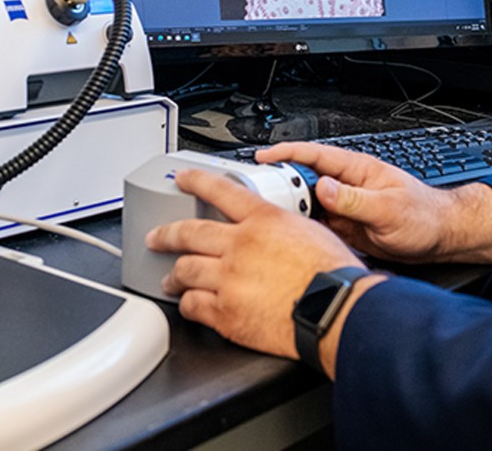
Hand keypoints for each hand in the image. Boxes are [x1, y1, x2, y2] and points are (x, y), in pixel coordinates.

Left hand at [145, 168, 364, 359]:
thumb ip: (280, 228)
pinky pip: (193, 306)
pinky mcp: (226, 313)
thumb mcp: (309, 231)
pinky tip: (187, 306)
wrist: (335, 310)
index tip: (182, 179)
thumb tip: (272, 232)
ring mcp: (229, 279)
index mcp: (263, 220)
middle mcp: (240, 245)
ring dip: (173, 275)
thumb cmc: (332, 274)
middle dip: (165, 235)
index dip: (195, 181)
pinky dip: (187, 305)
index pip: (220, 190)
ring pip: (184, 271)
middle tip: (156, 237)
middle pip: (188, 233)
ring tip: (169, 280)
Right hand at [255, 143, 491, 264]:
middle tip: (258, 198)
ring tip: (270, 221)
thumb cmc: (423, 216)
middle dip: (280, 186)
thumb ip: (355, 199)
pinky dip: (303, 231)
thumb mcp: (389, 208)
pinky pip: (317, 226)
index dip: (286, 153)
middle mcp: (346, 186)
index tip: (263, 156)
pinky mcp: (344, 227)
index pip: (315, 155)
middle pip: (304, 180)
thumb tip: (324, 188)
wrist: (439, 238)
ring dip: (291, 212)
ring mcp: (343, 206)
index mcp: (356, 170)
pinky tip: (292, 239)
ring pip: (307, 205)